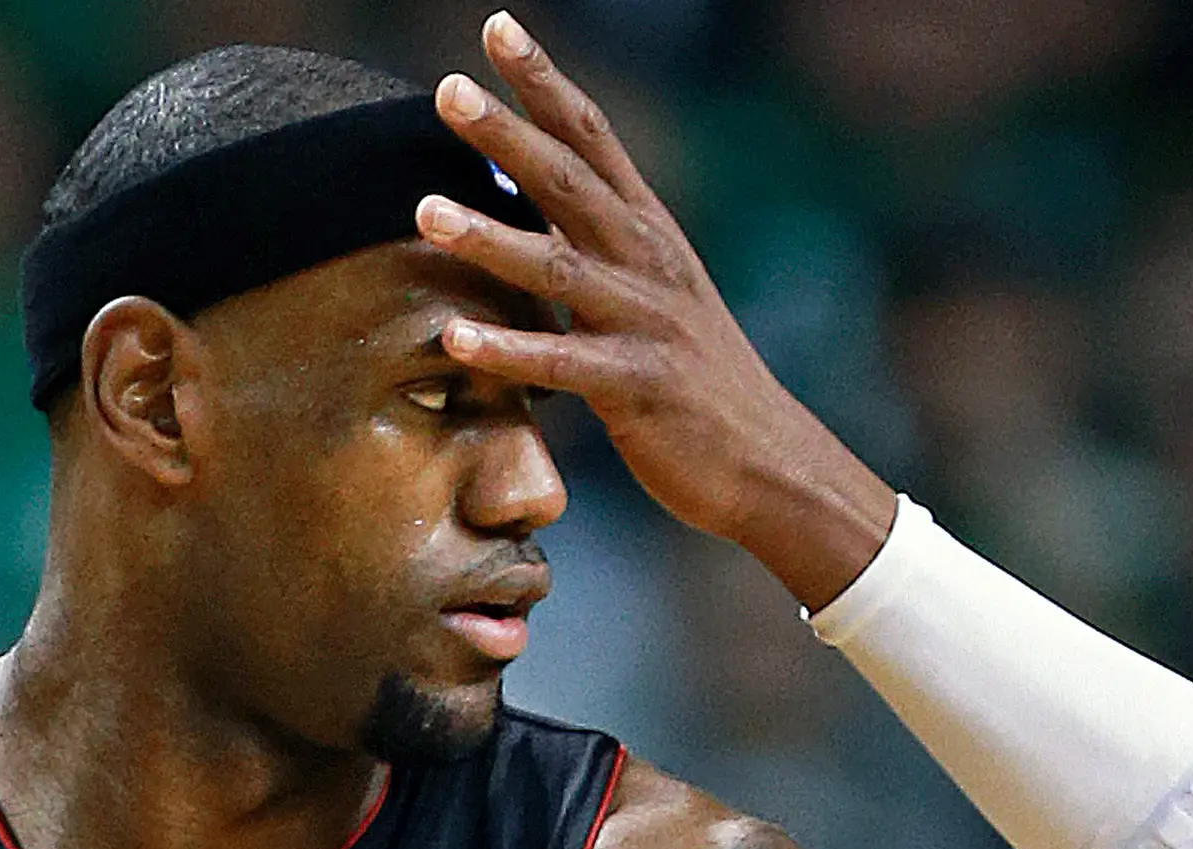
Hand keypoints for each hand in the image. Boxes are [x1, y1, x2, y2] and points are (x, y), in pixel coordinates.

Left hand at [420, 13, 898, 609]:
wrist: (769, 461)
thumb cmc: (696, 381)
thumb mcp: (652, 294)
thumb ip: (592, 247)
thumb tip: (520, 206)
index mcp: (648, 231)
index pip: (592, 137)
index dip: (543, 81)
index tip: (496, 27)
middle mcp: (648, 262)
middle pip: (570, 182)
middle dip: (508, 134)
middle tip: (445, 90)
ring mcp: (646, 322)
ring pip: (558, 268)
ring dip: (488, 237)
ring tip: (423, 210)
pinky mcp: (640, 388)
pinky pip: (564, 364)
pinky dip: (508, 351)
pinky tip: (454, 339)